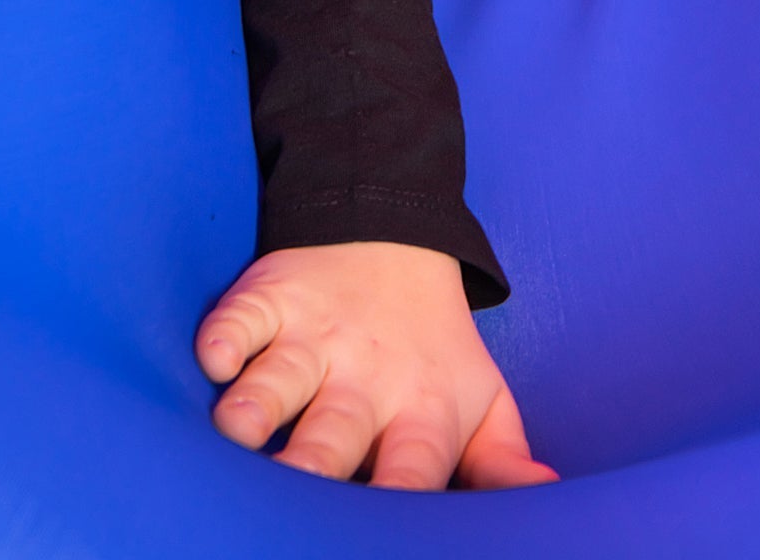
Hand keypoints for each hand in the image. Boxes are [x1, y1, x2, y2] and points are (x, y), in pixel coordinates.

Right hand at [195, 240, 557, 488]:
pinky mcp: (272, 297)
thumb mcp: (480, 397)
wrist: (394, 230)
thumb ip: (501, 460)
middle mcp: (366, 377)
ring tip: (239, 430)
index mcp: (421, 410)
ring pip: (280, 380)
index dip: (397, 504)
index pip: (413, 471)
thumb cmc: (432, 344)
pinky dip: (225, 336)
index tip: (374, 538)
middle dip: (313, 466)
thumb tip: (543, 493)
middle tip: (297, 486)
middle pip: (334, 436)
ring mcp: (315, 336)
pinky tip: (216, 358)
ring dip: (257, 405)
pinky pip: (242, 318)